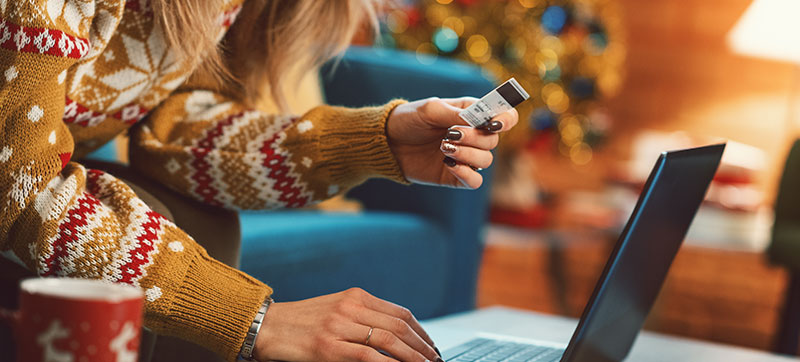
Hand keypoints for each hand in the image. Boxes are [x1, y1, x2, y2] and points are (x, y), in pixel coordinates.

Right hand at [253, 288, 440, 361]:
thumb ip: (361, 318)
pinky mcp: (329, 346)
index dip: (421, 332)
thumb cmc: (299, 323)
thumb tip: (392, 337)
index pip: (400, 313)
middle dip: (422, 347)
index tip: (430, 346)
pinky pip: (368, 356)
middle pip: (399, 326)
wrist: (265, 326)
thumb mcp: (334, 311)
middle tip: (434, 360)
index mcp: (355, 296)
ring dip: (413, 357)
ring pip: (389, 340)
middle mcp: (351, 307)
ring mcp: (340, 326)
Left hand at [386, 97, 517, 188]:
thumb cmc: (409, 120)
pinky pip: (475, 181)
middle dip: (474, 137)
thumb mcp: (430, 110)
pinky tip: (449, 164)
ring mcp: (466, 157)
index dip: (505, 119)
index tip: (493, 123)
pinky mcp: (456, 176)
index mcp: (472, 115)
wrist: (388, 143)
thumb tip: (475, 121)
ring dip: (467, 154)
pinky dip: (466, 174)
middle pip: (494, 140)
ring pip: (486, 160)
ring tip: (444, 147)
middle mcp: (473, 136)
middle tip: (450, 134)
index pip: (504, 117)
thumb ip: (455, 114)